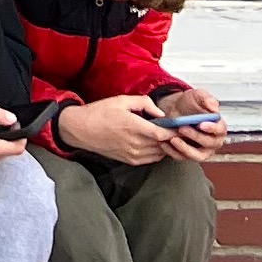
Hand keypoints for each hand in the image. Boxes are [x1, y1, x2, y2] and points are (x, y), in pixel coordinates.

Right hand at [57, 93, 186, 166]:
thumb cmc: (99, 113)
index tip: (180, 126)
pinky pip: (152, 159)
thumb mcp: (120, 100)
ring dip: (165, 146)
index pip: (163, 134)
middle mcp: (136, 143)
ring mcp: (134, 154)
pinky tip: (155, 143)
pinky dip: (157, 152)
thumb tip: (160, 112)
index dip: (174, 131)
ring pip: (160, 154)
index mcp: (134, 127)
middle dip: (172, 138)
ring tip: (166, 136)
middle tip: (176, 130)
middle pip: (164, 145)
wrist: (81, 130)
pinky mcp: (131, 161)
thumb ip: (144, 103)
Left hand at [152, 92, 225, 162]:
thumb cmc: (190, 104)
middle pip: (208, 143)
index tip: (201, 124)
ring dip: (185, 149)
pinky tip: (164, 143)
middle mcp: (213, 141)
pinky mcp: (189, 155)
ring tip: (173, 139)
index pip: (220, 130)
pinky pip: (183, 157)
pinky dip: (173, 152)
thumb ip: (207, 98)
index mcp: (218, 126)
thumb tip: (214, 106)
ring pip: (198, 156)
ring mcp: (202, 150)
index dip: (212, 128)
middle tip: (182, 128)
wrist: (176, 109)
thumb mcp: (198, 96)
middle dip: (195, 136)